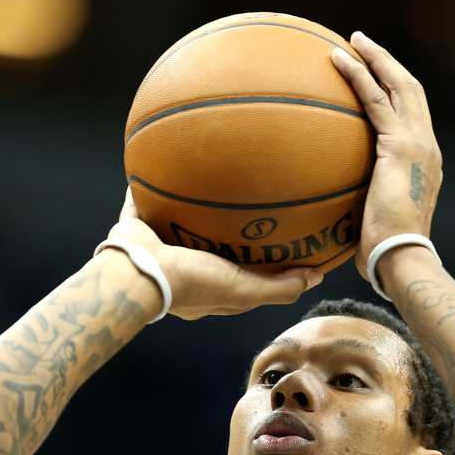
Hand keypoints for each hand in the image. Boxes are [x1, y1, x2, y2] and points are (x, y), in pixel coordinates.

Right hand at [105, 189, 323, 319]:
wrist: (139, 272)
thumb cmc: (192, 284)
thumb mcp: (244, 290)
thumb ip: (279, 287)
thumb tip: (315, 275)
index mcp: (208, 288)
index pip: (242, 277)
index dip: (263, 265)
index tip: (285, 243)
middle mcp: (184, 268)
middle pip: (212, 247)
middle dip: (229, 231)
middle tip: (251, 206)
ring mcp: (159, 248)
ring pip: (179, 223)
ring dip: (192, 207)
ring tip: (211, 181)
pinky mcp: (138, 227)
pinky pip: (143, 202)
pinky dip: (148, 187)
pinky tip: (162, 164)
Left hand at [330, 32, 442, 279]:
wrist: (401, 257)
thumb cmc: (382, 251)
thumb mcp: (373, 216)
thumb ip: (361, 198)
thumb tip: (329, 200)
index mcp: (424, 161)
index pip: (412, 114)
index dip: (395, 89)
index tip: (375, 74)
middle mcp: (427, 146)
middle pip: (410, 90)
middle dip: (387, 63)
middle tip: (362, 43)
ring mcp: (417, 143)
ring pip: (397, 85)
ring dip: (374, 58)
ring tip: (351, 41)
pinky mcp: (400, 145)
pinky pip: (374, 100)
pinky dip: (357, 75)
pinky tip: (337, 60)